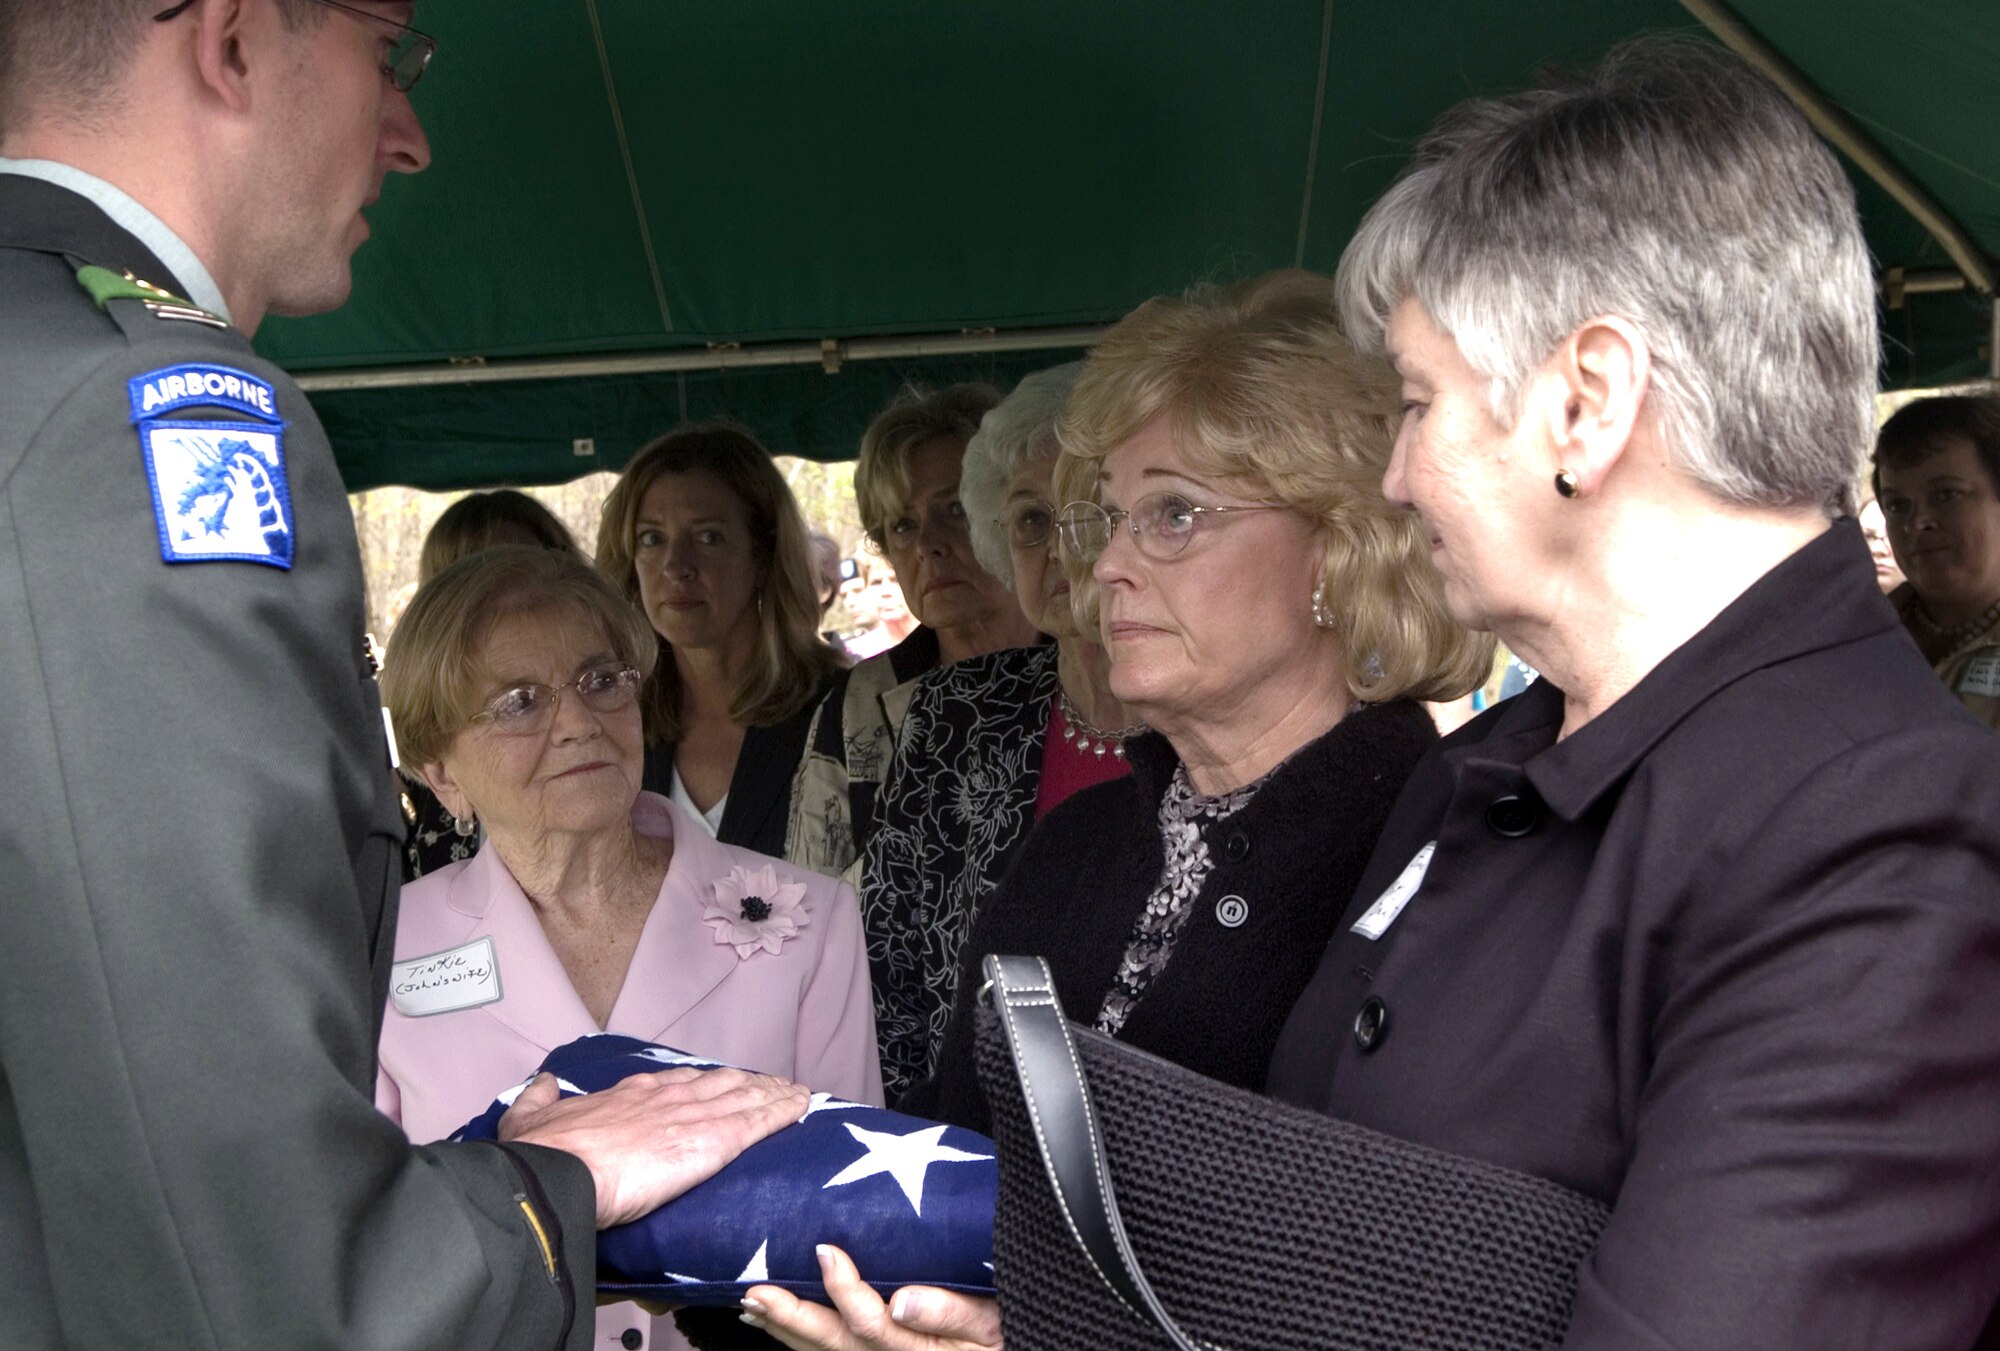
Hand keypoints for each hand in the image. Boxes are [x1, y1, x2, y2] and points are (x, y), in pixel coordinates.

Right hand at [500, 1067, 806, 1227]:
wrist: (556, 1174)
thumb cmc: (543, 1154)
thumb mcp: (531, 1118)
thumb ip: (540, 1099)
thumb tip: (543, 1082)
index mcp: (631, 1095)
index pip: (679, 1083)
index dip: (704, 1082)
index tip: (720, 1082)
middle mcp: (668, 1097)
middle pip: (720, 1084)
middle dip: (748, 1084)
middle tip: (770, 1085)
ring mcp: (693, 1116)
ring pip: (745, 1098)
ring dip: (772, 1094)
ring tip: (795, 1093)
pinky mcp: (713, 1141)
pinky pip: (758, 1122)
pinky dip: (782, 1112)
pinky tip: (800, 1106)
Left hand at [741, 1243, 1001, 1350]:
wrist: (1013, 1341)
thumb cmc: (1009, 1327)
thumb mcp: (995, 1320)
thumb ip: (954, 1312)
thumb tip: (903, 1300)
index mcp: (922, 1349)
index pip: (873, 1325)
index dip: (845, 1292)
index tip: (827, 1250)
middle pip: (835, 1344)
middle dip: (792, 1318)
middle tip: (756, 1291)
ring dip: (786, 1329)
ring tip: (752, 1304)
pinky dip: (799, 1338)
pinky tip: (775, 1321)